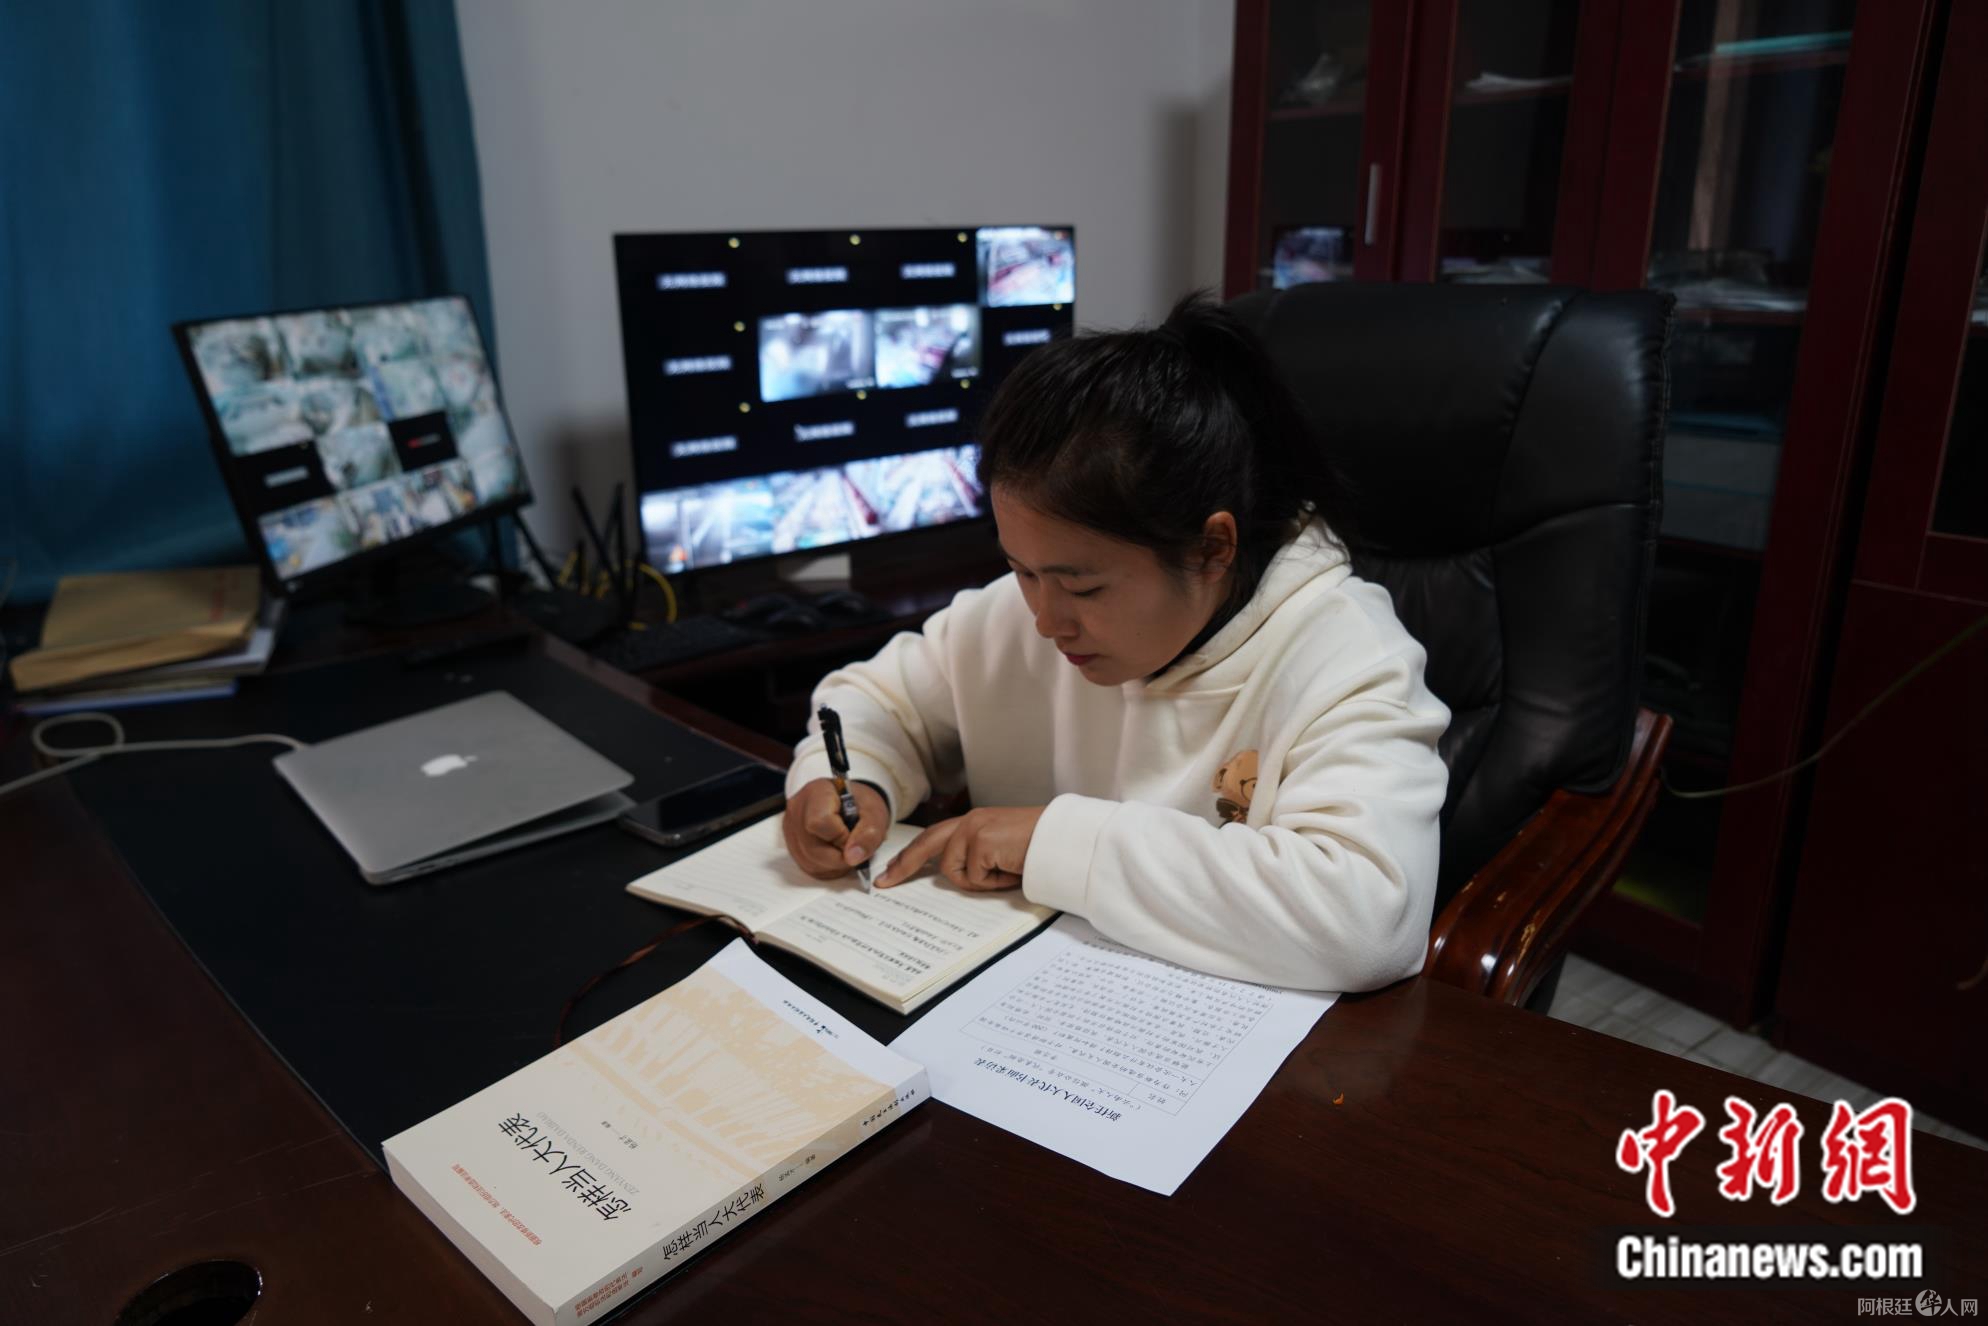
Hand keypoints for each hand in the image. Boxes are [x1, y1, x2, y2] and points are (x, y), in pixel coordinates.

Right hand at [783, 778, 890, 880]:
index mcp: (816, 792)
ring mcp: (791, 829)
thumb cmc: (860, 804)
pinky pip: (807, 867)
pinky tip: (836, 855)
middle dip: (839, 856)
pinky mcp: (792, 845)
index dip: (840, 837)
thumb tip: (853, 857)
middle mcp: (797, 810)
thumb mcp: (874, 813)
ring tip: (846, 849)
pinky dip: (826, 868)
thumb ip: (869, 834)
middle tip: (853, 846)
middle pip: (812, 847)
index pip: (819, 823)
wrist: (851, 803)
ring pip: (809, 861)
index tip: (853, 836)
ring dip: (834, 864)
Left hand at [876, 806, 1045, 890]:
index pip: (934, 838)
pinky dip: (994, 882)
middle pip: (926, 844)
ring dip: (980, 881)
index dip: (911, 855)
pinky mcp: (980, 841)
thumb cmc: (1037, 850)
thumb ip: (975, 856)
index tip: (893, 869)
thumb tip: (952, 875)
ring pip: (954, 872)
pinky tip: (1011, 869)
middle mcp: (970, 821)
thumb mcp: (999, 853)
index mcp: (973, 822)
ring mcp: (973, 829)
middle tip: (883, 882)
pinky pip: (974, 878)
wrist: (1061, 841)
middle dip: (903, 865)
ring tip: (1006, 871)